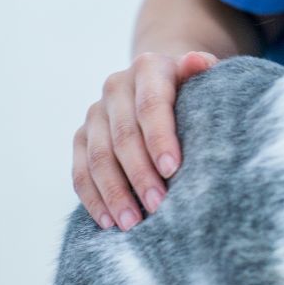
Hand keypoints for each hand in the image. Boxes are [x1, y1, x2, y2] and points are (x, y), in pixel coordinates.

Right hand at [72, 51, 217, 230]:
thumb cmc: (192, 88)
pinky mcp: (81, 136)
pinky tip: (109, 220)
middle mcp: (115, 88)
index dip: (160, 138)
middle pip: (123, 137)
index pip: (151, 106)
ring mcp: (95, 113)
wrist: (161, 81)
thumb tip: (199, 62)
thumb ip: (203, 71)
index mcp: (148, 69)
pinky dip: (94, 198)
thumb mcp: (203, 76)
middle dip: (140, 174)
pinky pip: (80, 171)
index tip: (173, 169)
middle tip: (158, 205)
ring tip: (132, 222)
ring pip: (97, 158)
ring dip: (114, 193)